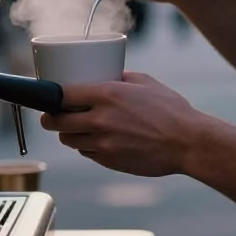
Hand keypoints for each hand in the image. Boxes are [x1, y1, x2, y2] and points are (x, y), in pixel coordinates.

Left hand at [40, 72, 203, 176]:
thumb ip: (118, 77)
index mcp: (106, 95)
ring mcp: (103, 144)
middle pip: (56, 122)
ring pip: (68, 140)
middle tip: (54, 114)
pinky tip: (98, 138)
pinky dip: (87, 145)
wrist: (187, 143)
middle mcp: (99, 120)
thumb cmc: (170, 109)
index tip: (49, 96)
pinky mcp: (109, 161)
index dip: (49, 96)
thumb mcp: (144, 82)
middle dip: (51, 117)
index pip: (60, 95)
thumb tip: (102, 74)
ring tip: (77, 126)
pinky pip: (86, 152)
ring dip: (68, 132)